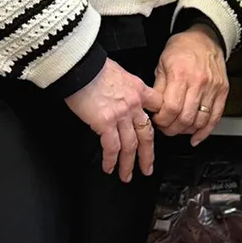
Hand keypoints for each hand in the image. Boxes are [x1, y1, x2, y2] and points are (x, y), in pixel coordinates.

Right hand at [65, 58, 162, 181]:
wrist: (82, 67)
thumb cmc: (95, 67)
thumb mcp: (121, 73)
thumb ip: (127, 88)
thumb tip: (123, 98)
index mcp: (139, 89)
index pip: (157, 107)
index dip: (159, 120)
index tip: (158, 132)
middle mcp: (134, 104)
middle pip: (147, 133)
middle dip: (148, 154)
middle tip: (148, 168)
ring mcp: (121, 115)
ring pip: (130, 145)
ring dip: (128, 164)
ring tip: (127, 176)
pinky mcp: (105, 123)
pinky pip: (111, 147)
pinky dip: (111, 160)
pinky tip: (109, 167)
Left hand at [152, 24, 228, 144]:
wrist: (205, 37)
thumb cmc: (182, 48)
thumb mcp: (162, 63)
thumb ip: (158, 88)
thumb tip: (153, 110)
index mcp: (181, 74)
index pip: (170, 109)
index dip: (161, 121)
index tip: (157, 120)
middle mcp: (199, 82)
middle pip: (185, 118)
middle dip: (171, 129)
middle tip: (165, 127)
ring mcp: (213, 87)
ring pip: (200, 121)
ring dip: (186, 131)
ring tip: (178, 128)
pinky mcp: (223, 91)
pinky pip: (216, 117)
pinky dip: (205, 131)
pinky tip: (196, 137)